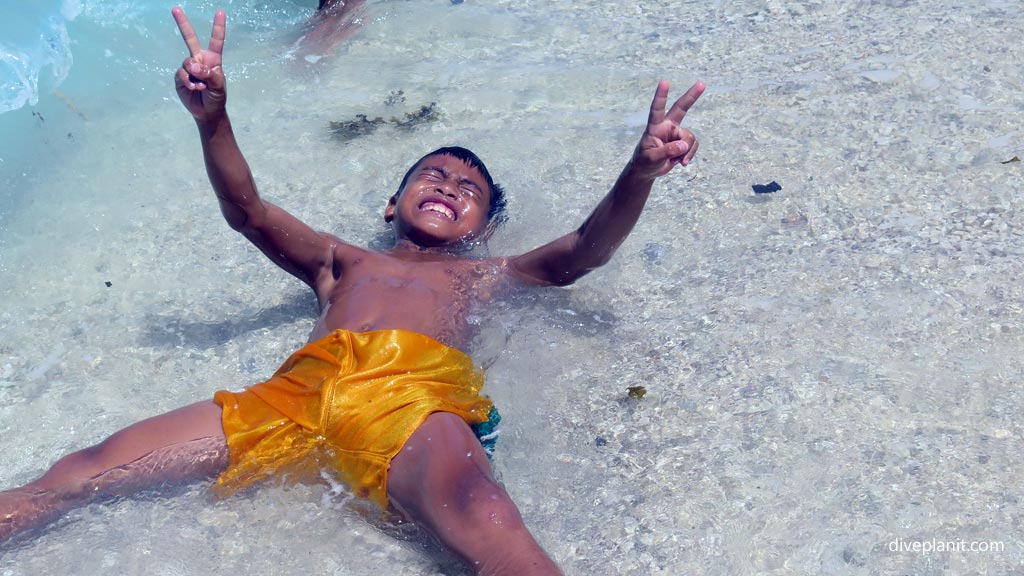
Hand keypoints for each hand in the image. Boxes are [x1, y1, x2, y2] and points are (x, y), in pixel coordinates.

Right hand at [172, 7, 226, 123]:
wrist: (207, 111)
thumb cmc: (216, 97)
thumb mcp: (218, 86)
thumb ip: (209, 74)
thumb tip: (193, 66)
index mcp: (213, 59)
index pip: (216, 40)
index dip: (218, 26)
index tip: (220, 12)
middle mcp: (199, 60)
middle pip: (189, 38)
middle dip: (182, 23)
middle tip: (175, 8)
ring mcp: (188, 67)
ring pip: (187, 63)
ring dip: (195, 76)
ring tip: (202, 86)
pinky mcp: (180, 76)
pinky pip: (182, 74)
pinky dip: (188, 82)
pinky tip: (195, 89)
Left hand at [632, 80, 704, 178]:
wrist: (647, 170)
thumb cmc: (644, 162)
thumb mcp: (652, 158)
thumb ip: (667, 151)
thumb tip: (684, 145)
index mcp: (655, 127)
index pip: (657, 109)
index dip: (661, 96)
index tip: (664, 82)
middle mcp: (667, 126)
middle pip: (681, 108)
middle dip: (691, 96)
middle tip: (702, 84)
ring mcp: (676, 133)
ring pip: (689, 137)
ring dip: (685, 152)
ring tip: (675, 161)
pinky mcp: (683, 142)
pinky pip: (692, 146)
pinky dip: (689, 155)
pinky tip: (681, 163)